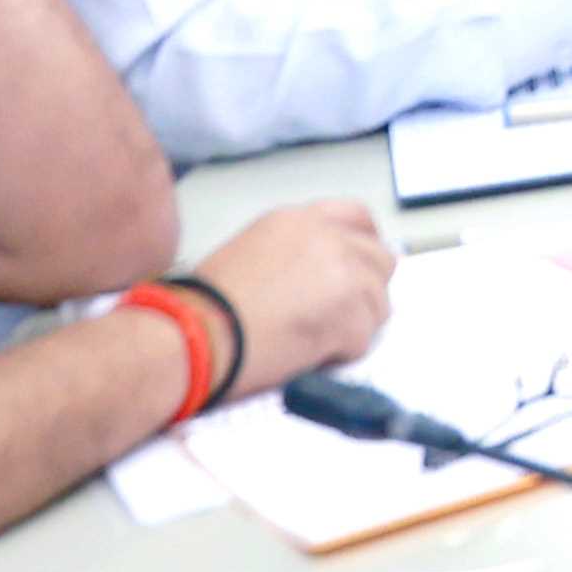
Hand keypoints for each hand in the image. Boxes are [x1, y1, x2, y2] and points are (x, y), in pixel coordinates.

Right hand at [182, 201, 396, 403]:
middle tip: (335, 318)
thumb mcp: (252, 255)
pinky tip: (303, 353)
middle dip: (365, 292)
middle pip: (380, 261)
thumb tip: (327, 276)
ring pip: (377, 304)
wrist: (192, 336)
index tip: (360, 269)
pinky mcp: (351, 311)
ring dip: (351, 327)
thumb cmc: (204, 308)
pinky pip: (364, 338)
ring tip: (306, 339)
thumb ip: (298, 255)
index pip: (357, 218)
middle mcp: (328, 237)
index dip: (365, 246)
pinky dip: (340, 353)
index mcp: (299, 220)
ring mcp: (345, 271)